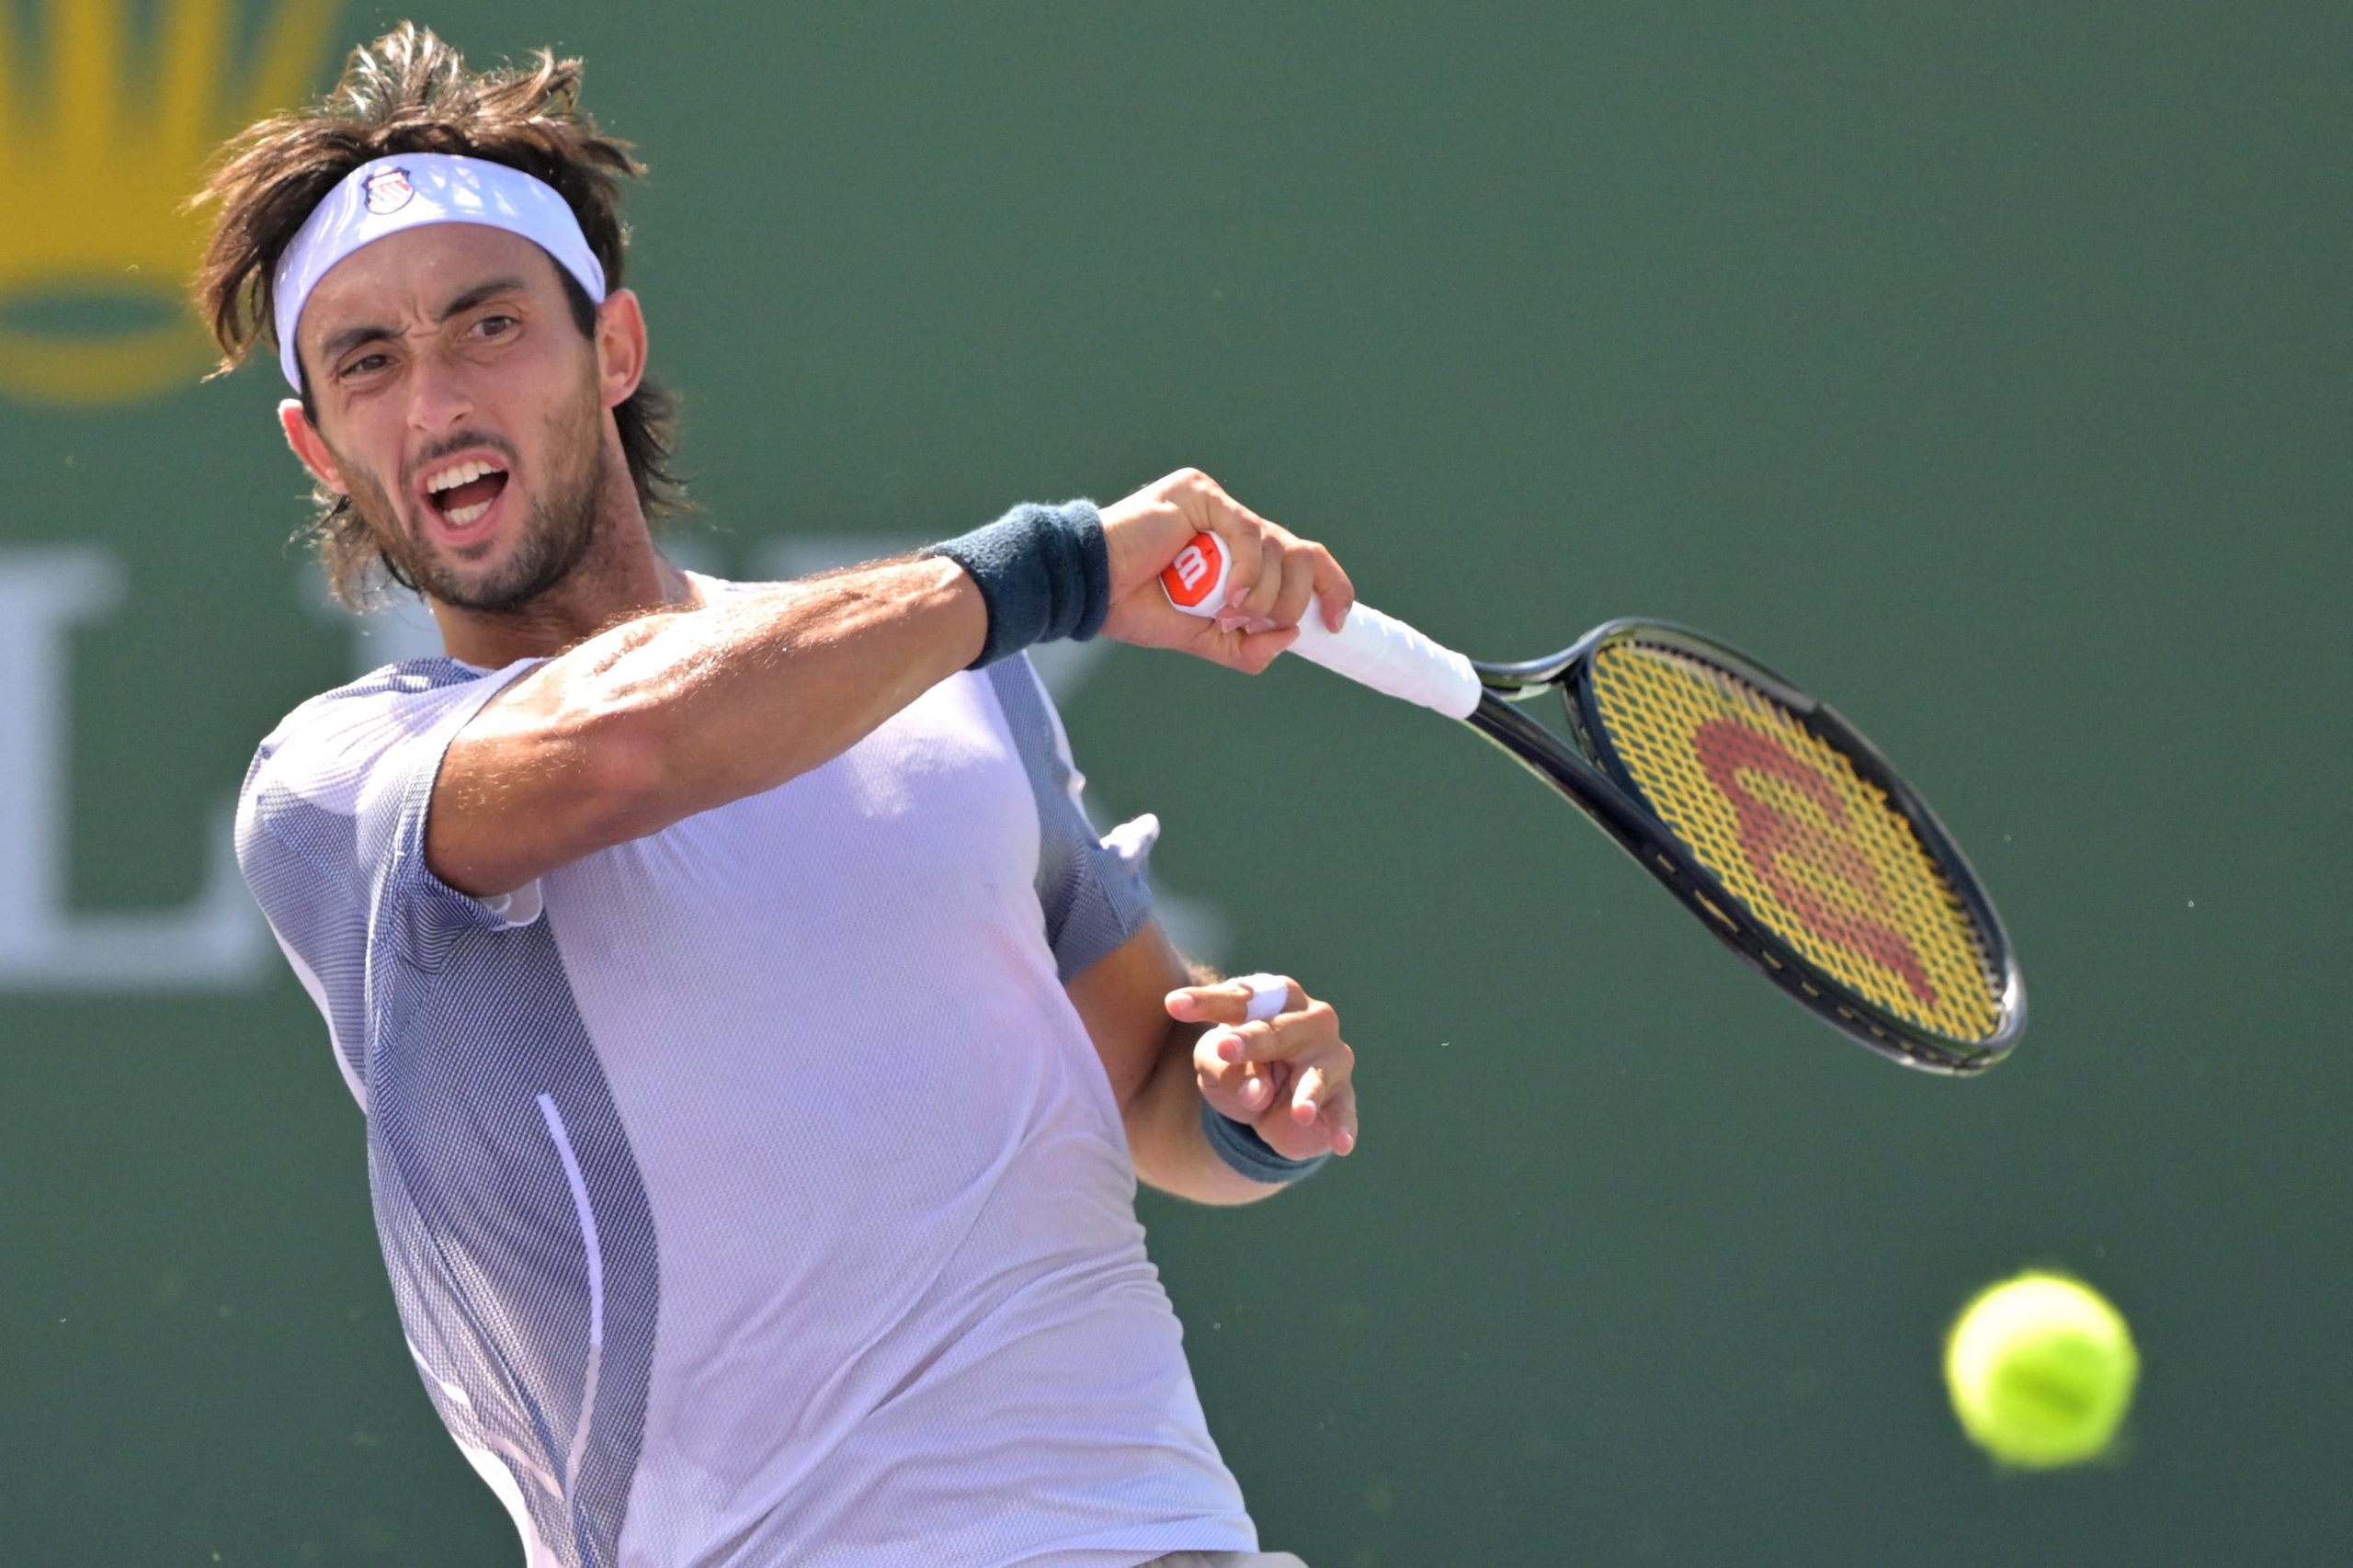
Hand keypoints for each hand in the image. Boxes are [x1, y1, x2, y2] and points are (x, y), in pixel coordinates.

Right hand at [1098, 468, 1354, 673]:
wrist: (1090, 590)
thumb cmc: (1132, 606)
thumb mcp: (1200, 637)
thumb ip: (1244, 646)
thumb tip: (1290, 637)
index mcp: (1237, 554)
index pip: (1300, 559)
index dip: (1329, 588)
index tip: (1334, 625)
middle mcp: (1233, 525)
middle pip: (1299, 554)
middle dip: (1291, 601)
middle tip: (1257, 625)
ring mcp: (1219, 506)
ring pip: (1277, 548)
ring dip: (1262, 594)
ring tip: (1225, 613)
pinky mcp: (1202, 494)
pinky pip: (1248, 532)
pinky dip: (1248, 570)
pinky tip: (1227, 596)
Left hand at [1164, 975, 1358, 1159]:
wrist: (1267, 1104)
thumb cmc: (1239, 1064)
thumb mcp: (1215, 1062)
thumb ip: (1226, 1068)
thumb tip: (1259, 1094)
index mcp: (1272, 998)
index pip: (1237, 1000)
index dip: (1206, 1003)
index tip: (1173, 1005)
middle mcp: (1308, 1020)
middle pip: (1278, 1030)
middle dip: (1254, 1040)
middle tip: (1226, 1048)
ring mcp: (1330, 1057)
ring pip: (1317, 1072)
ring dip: (1308, 1091)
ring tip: (1299, 1111)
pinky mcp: (1340, 1095)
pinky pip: (1342, 1111)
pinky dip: (1342, 1127)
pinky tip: (1341, 1145)